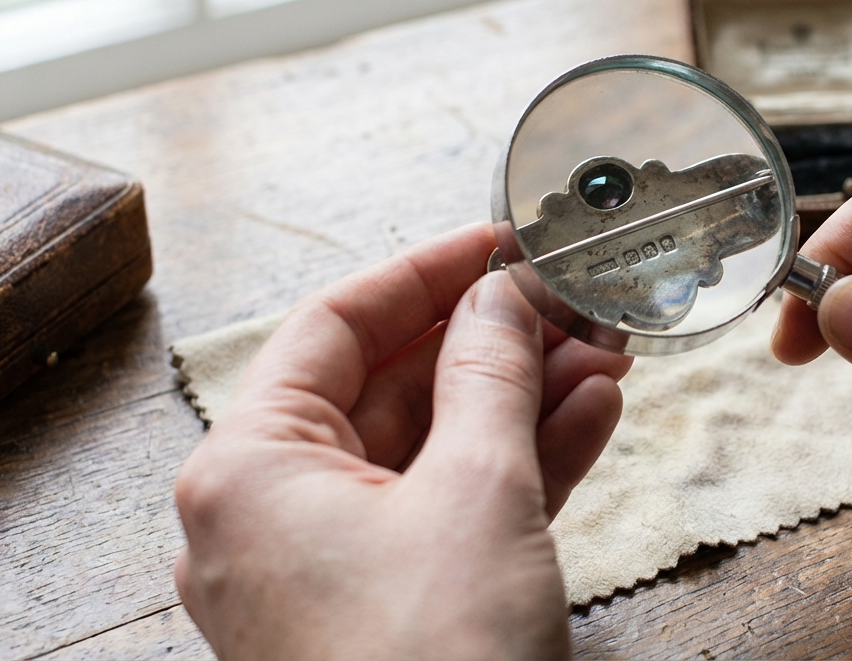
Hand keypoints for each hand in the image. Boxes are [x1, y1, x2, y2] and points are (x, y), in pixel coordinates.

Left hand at [174, 223, 630, 659]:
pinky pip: (446, 512)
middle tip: (571, 305)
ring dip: (520, 401)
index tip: (500, 241)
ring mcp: (325, 568)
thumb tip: (504, 295)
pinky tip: (588, 418)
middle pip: (390, 386)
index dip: (428, 272)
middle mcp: (270, 514)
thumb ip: (491, 375)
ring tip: (603, 356)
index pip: (337, 324)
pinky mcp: (382, 609)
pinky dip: (516, 467)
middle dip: (494, 343)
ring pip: (430, 450)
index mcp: (248, 469)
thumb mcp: (477, 491)